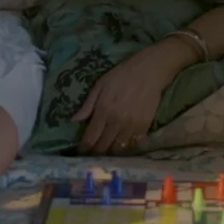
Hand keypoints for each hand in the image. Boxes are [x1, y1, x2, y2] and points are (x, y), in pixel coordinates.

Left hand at [72, 43, 186, 154]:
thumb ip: (87, 105)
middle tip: (93, 151)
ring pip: (118, 148)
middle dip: (96, 151)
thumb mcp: (100, 85)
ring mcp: (132, 126)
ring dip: (111, 150)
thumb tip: (73, 120)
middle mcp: (117, 122)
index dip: (84, 147)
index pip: (91, 138)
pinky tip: (122, 142)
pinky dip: (125, 145)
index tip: (82, 150)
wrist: (150, 72)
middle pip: (103, 146)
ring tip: (107, 148)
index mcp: (103, 111)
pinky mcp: (144, 126)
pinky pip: (132, 143)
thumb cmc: (121, 75)